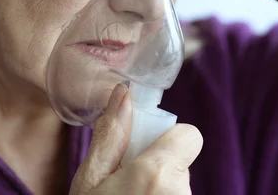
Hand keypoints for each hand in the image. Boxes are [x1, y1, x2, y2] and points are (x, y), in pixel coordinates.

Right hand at [69, 84, 202, 193]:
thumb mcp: (89, 180)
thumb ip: (110, 137)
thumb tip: (123, 93)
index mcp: (157, 173)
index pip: (188, 135)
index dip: (166, 139)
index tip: (141, 153)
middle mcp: (180, 192)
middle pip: (177, 160)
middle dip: (154, 167)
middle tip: (123, 184)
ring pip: (176, 184)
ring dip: (156, 188)